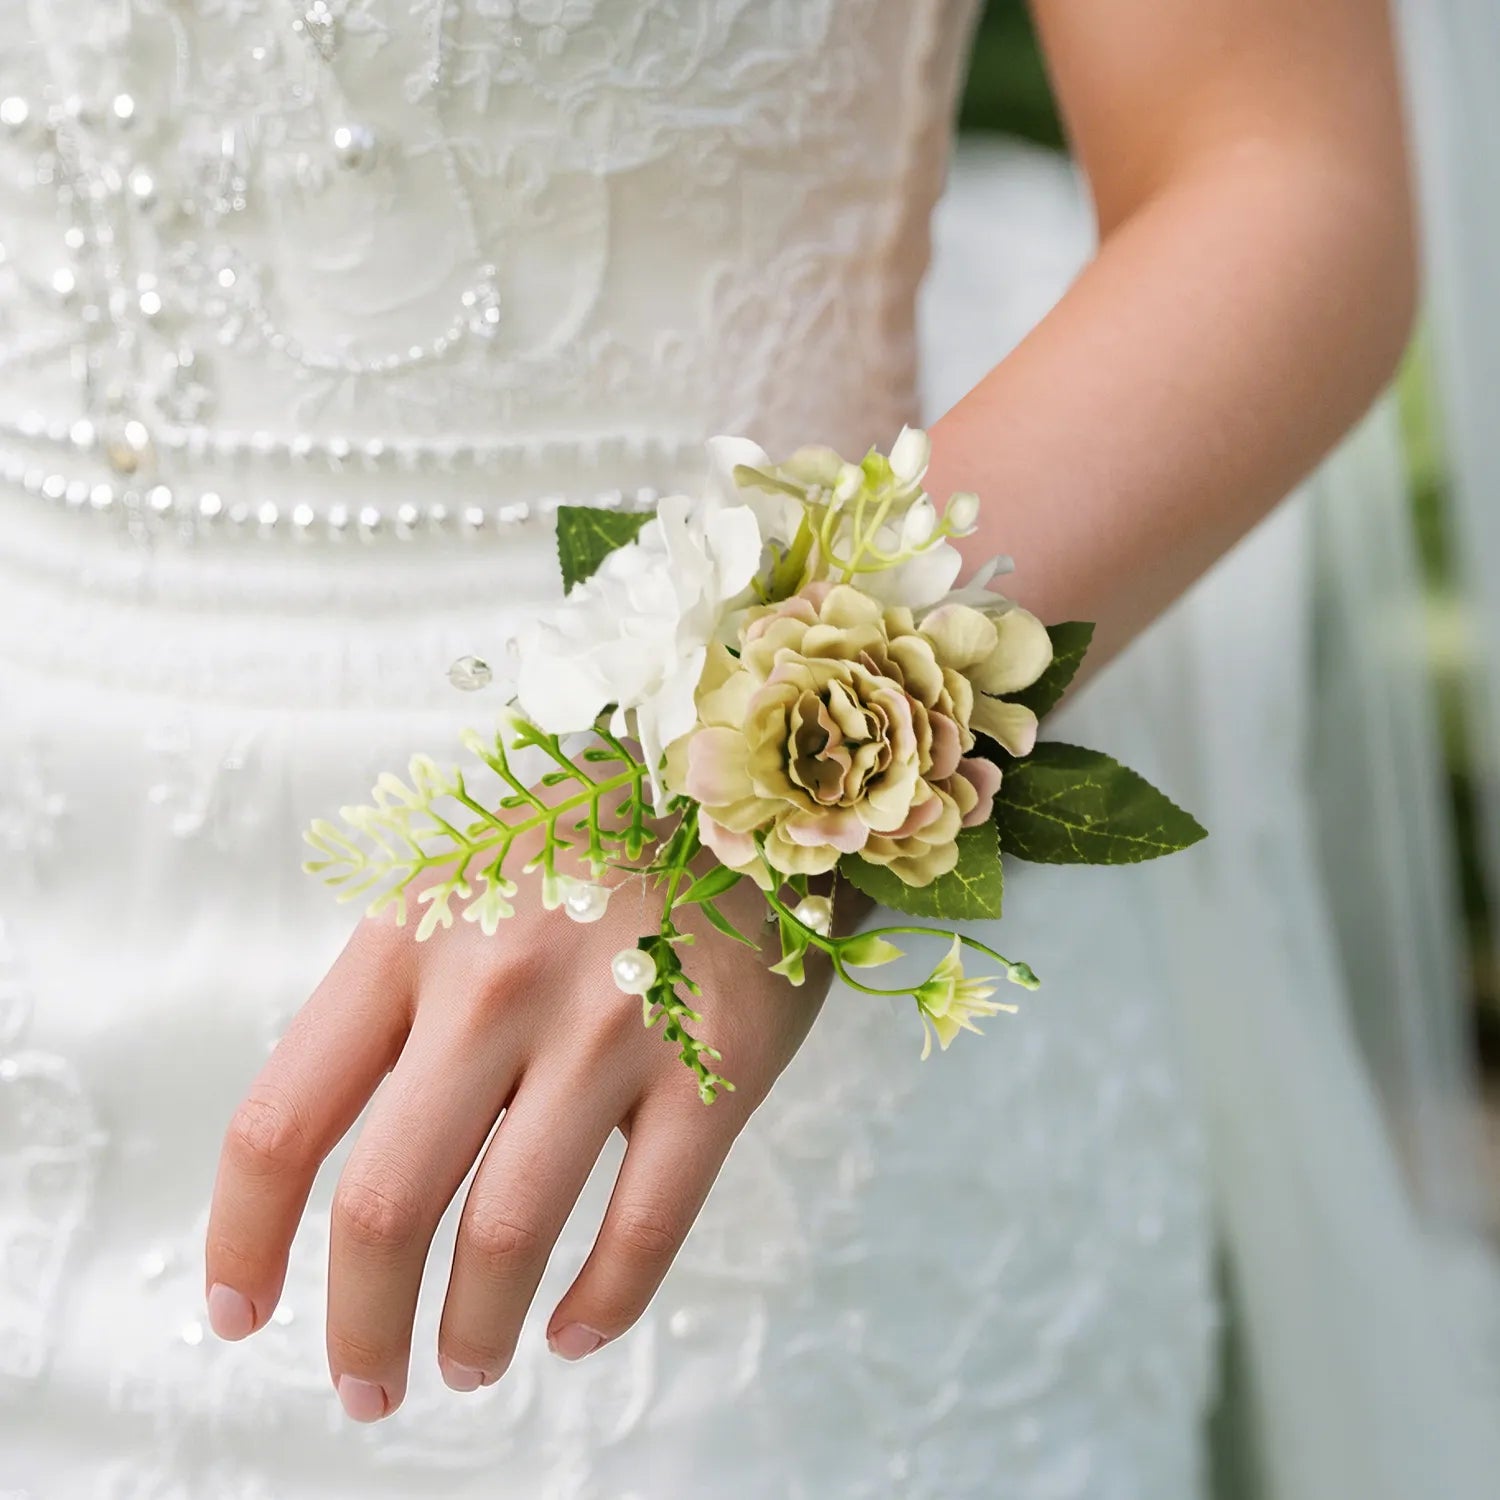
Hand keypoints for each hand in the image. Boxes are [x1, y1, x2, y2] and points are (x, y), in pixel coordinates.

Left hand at [204, 865, 826, 1421]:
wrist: (745, 779)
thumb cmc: (585, 839)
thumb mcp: (459, 874)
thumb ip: (393, 992)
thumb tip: (330, 1148)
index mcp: (410, 938)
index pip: (283, 1119)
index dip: (241, 1238)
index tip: (240, 1311)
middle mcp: (496, 985)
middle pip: (384, 1204)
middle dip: (360, 1325)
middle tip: (367, 1383)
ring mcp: (610, 1026)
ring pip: (509, 1233)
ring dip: (472, 1331)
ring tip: (464, 1363)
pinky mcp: (715, 1065)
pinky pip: (647, 1224)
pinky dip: (603, 1303)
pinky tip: (574, 1331)